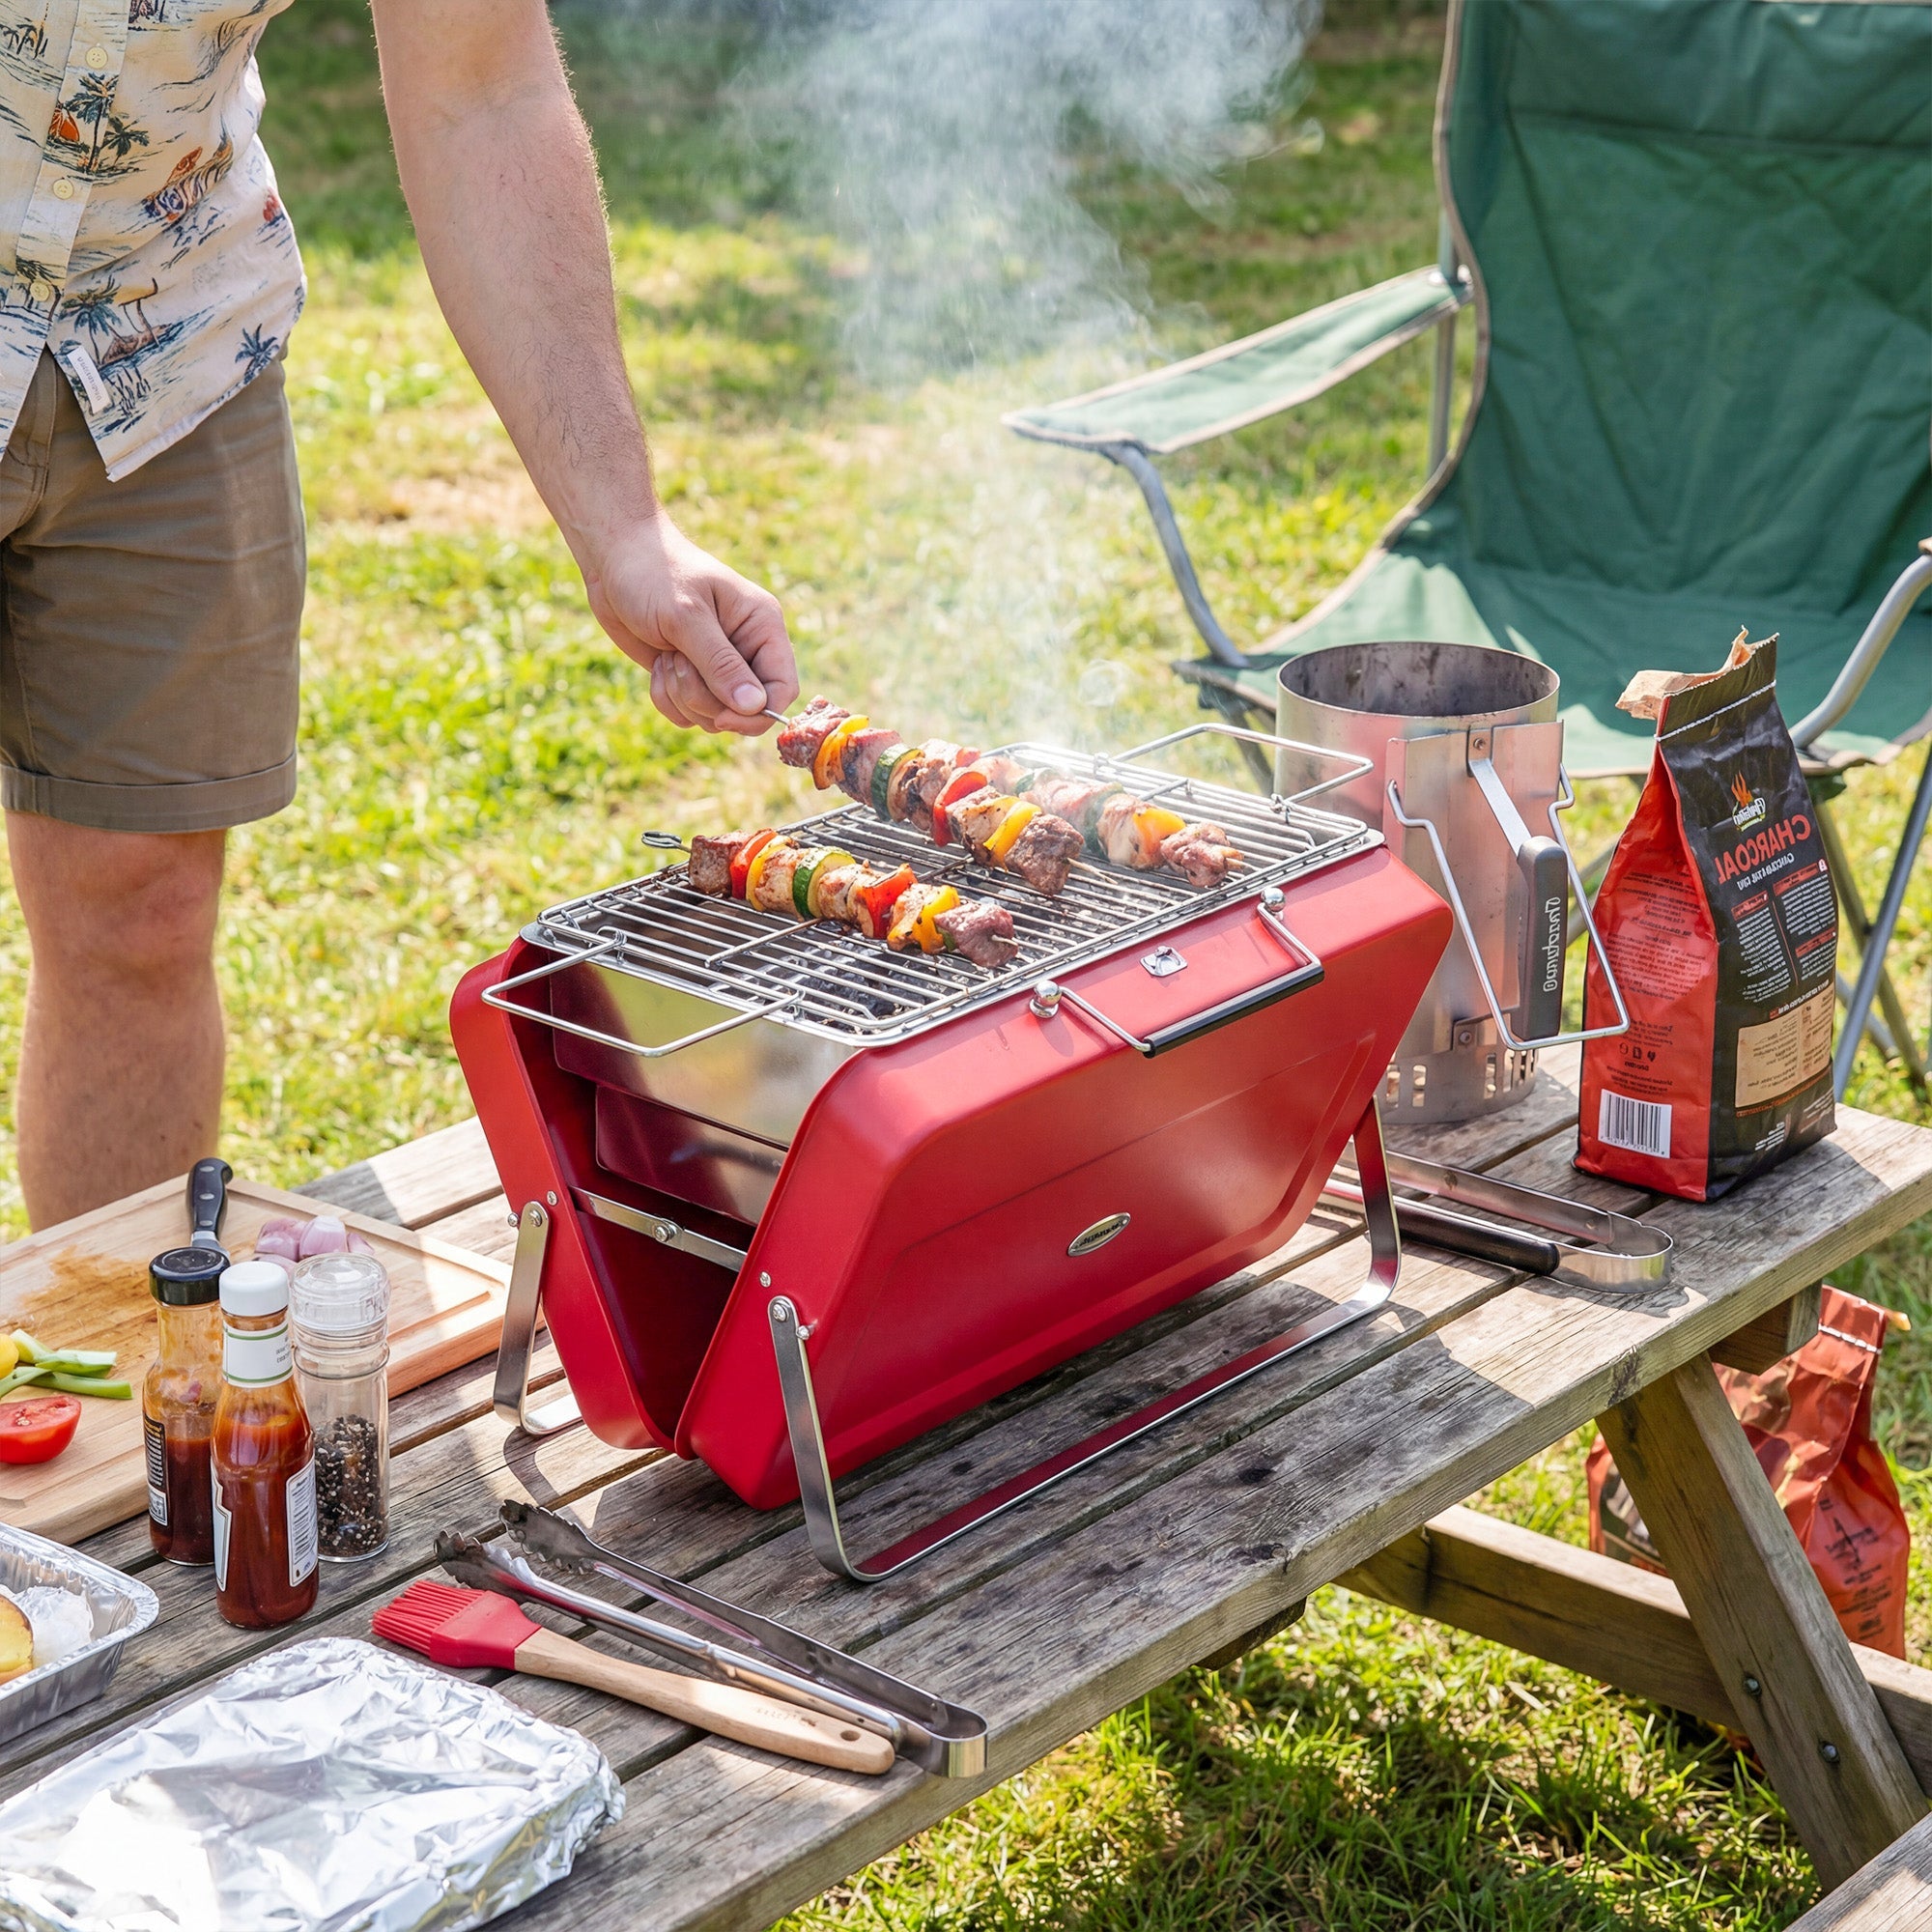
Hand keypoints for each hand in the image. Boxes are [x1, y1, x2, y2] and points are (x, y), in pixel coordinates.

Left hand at [581, 512, 798, 734]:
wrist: (614, 559)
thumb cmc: (654, 574)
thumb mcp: (687, 617)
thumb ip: (721, 664)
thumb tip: (755, 707)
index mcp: (762, 627)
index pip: (783, 687)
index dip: (758, 713)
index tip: (721, 716)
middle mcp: (746, 650)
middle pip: (747, 711)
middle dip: (707, 701)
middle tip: (677, 663)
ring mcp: (717, 667)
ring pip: (714, 716)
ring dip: (683, 697)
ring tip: (666, 658)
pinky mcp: (689, 678)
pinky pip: (688, 715)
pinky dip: (667, 699)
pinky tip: (657, 665)